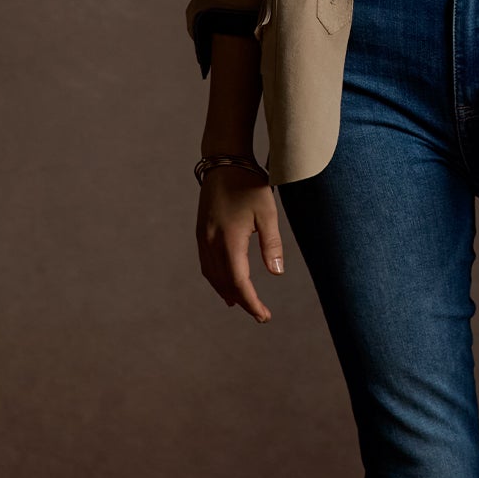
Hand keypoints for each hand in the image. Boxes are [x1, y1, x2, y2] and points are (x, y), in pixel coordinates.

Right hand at [196, 167, 282, 320]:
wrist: (224, 161)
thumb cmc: (250, 184)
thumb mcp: (268, 213)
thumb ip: (271, 244)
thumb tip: (276, 273)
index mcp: (229, 240)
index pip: (239, 281)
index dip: (251, 302)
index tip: (264, 316)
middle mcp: (211, 242)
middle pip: (224, 283)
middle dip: (242, 301)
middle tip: (260, 314)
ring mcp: (203, 237)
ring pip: (212, 275)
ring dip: (226, 292)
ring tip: (242, 304)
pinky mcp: (201, 232)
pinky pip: (207, 264)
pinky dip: (216, 279)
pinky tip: (225, 283)